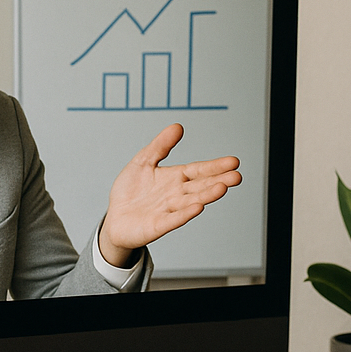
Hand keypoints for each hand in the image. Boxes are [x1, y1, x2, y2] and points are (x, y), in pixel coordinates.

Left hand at [98, 123, 240, 265]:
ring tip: (222, 188)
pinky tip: (197, 207)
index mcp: (175, 178)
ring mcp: (169, 210)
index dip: (215, 166)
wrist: (114, 219)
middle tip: (236, 176)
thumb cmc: (130, 192)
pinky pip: (173, 219)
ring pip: (191, 201)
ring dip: (207, 195)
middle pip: (200, 186)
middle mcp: (176, 195)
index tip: (233, 162)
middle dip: (219, 180)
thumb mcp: (143, 161)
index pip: (199, 170)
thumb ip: (160, 145)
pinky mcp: (158, 225)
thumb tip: (178, 126)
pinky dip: (185, 213)